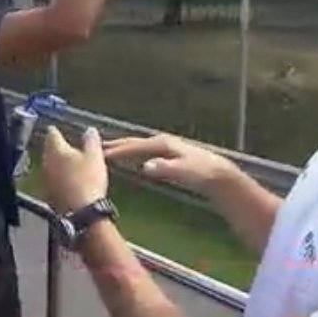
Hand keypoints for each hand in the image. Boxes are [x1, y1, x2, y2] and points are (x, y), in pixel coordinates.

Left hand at [42, 126, 108, 212]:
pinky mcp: (49, 195)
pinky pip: (53, 181)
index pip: (52, 134)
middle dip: (55, 147)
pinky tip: (66, 181)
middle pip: (49, 151)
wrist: (80, 213)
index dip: (55, 131)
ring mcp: (46, 180)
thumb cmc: (88, 180)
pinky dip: (59, 178)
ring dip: (57, 164)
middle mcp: (47, 163)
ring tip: (66, 162)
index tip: (56, 128)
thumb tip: (89, 129)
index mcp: (56, 150)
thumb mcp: (95, 156)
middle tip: (62, 145)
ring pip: (49, 166)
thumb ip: (91, 141)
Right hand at [103, 134, 238, 194]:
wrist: (220, 175)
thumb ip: (164, 169)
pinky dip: (135, 153)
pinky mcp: (171, 154)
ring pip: (140, 145)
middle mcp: (163, 142)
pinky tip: (134, 160)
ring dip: (124, 148)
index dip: (116, 150)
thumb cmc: (202, 174)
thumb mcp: (183, 172)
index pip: (134, 147)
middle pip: (134, 142)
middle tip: (97, 148)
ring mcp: (168, 147)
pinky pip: (147, 151)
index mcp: (162, 144)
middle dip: (116, 145)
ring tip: (109, 152)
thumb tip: (145, 167)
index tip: (99, 154)